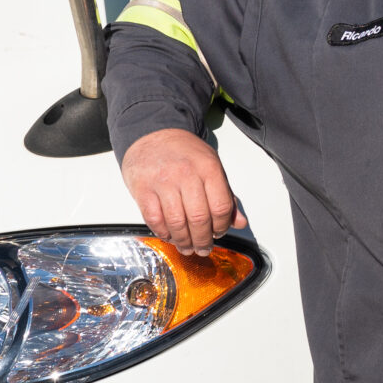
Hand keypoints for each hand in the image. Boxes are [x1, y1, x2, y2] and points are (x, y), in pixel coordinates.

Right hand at [120, 127, 246, 255]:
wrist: (152, 133)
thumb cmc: (184, 152)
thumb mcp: (211, 166)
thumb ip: (225, 195)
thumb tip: (239, 222)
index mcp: (208, 168)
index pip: (221, 207)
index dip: (222, 226)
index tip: (219, 234)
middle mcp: (186, 174)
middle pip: (199, 218)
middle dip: (203, 240)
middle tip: (203, 248)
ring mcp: (163, 182)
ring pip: (177, 223)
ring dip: (184, 241)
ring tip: (187, 247)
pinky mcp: (143, 189)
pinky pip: (155, 219)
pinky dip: (163, 233)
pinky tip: (170, 236)